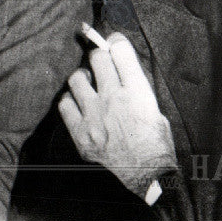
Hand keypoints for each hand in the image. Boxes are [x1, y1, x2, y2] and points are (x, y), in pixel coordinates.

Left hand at [59, 32, 176, 196]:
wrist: (145, 178)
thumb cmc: (156, 146)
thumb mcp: (156, 111)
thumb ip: (137, 88)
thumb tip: (121, 69)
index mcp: (137, 93)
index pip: (120, 51)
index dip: (115, 42)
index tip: (113, 42)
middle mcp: (113, 100)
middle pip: (97, 59)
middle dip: (99, 58)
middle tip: (102, 65)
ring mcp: (94, 116)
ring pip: (76, 78)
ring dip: (83, 78)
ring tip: (89, 86)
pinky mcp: (80, 133)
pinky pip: (64, 104)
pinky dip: (70, 101)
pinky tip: (79, 105)